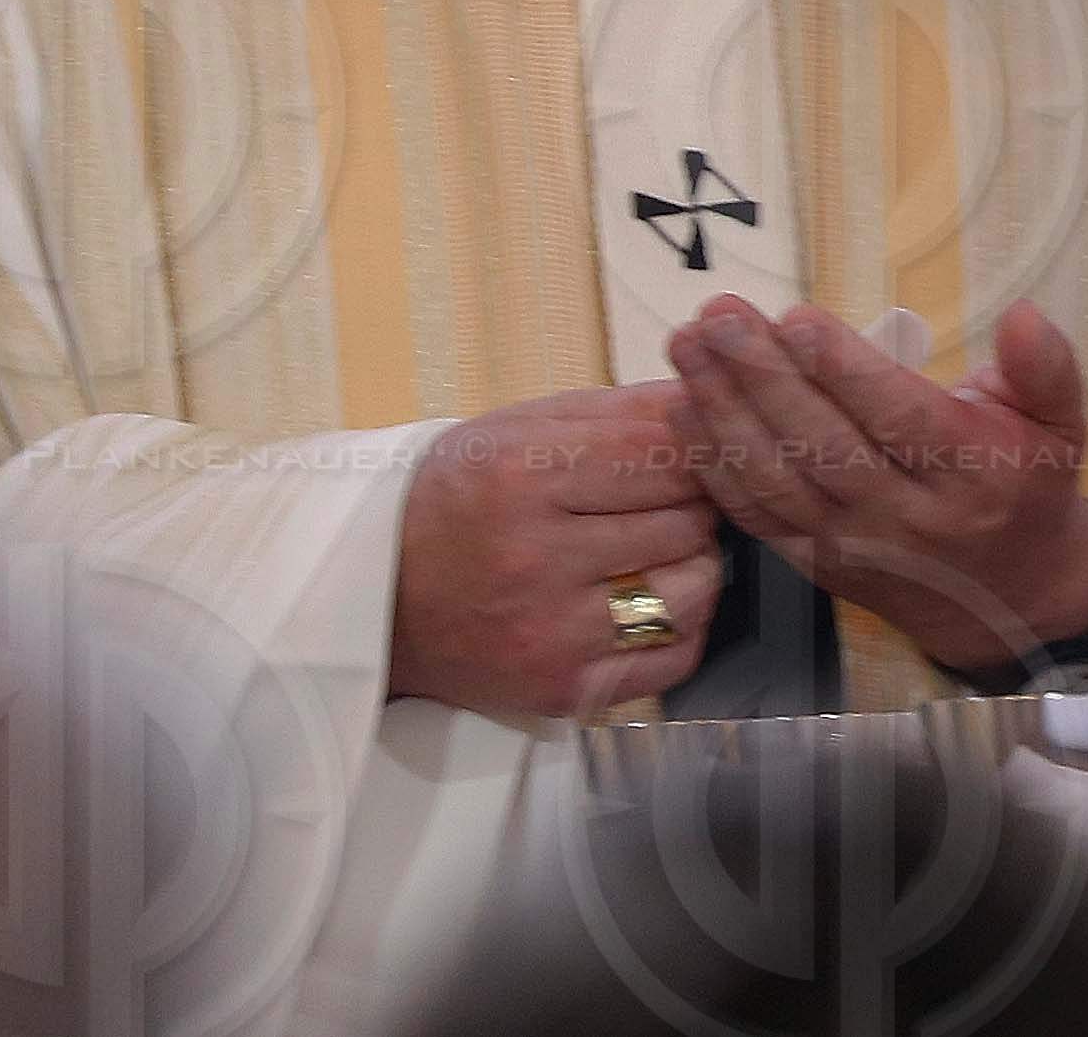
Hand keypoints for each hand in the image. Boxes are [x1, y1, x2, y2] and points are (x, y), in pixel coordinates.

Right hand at [390, 381, 722, 719]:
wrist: (378, 599)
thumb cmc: (458, 499)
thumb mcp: (520, 429)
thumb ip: (621, 409)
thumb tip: (709, 398)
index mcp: (521, 478)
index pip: (662, 452)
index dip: (694, 443)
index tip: (690, 446)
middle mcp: (536, 560)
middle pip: (687, 519)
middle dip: (696, 501)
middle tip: (673, 499)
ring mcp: (551, 634)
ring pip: (693, 588)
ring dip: (696, 561)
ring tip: (662, 548)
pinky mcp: (563, 690)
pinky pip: (676, 657)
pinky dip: (685, 624)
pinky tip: (655, 600)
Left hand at [667, 297, 1087, 679]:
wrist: (1009, 596)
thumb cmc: (1028, 484)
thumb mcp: (1061, 423)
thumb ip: (1045, 366)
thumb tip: (1021, 312)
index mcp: (970, 474)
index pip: (899, 419)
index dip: (846, 371)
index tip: (798, 317)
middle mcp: (905, 517)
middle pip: (823, 446)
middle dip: (763, 376)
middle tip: (718, 316)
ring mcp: (851, 545)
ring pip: (777, 479)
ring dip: (722, 411)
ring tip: (686, 345)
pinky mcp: (814, 563)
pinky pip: (755, 515)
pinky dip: (713, 464)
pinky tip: (682, 409)